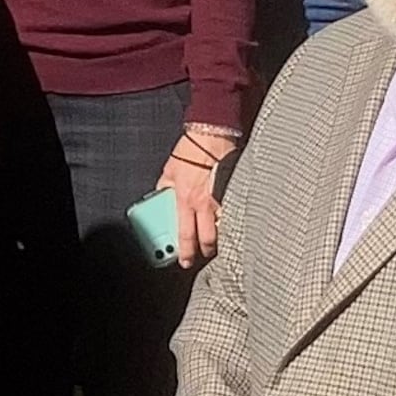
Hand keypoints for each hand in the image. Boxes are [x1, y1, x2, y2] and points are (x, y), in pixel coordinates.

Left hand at [156, 125, 233, 268]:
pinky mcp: (234, 191)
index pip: (185, 234)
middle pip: (207, 238)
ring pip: (223, 228)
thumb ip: (165, 186)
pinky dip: (231, 220)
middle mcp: (204, 203)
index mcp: (185, 199)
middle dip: (205, 251)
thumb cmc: (191, 150)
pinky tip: (230, 221)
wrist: (212, 134)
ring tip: (217, 240)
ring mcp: (222, 198)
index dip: (185, 252)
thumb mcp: (170, 169)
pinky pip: (233, 212)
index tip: (185, 261)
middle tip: (203, 254)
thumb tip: (161, 196)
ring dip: (220, 236)